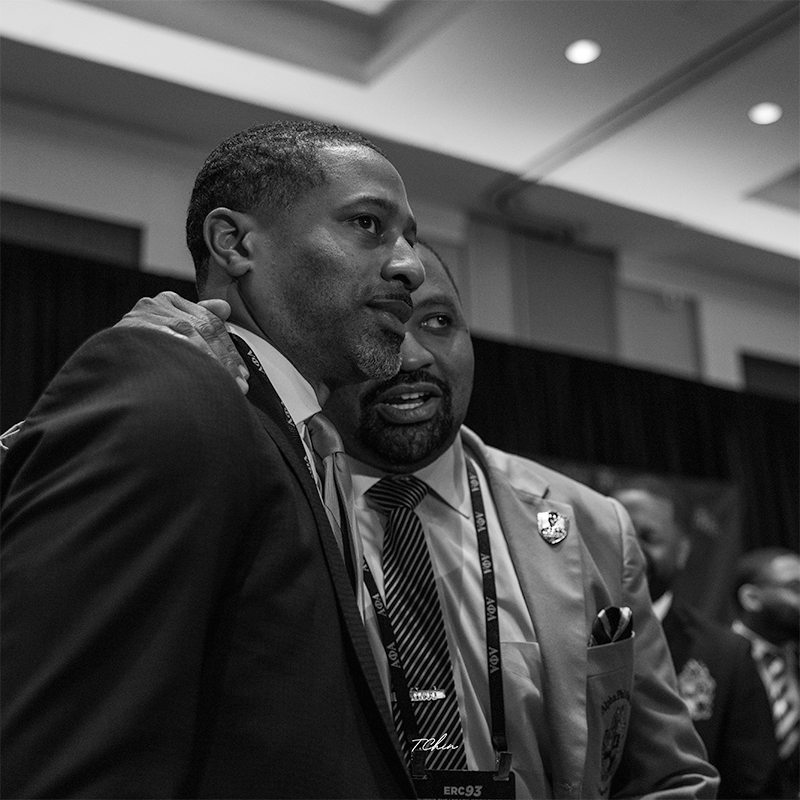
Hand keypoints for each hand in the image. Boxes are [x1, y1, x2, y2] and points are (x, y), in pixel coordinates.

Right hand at [115, 292, 248, 393]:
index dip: (228, 350)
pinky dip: (192, 366)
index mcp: (167, 301)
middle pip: (204, 330)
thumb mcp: (168, 328)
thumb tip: (225, 308)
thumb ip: (198, 317)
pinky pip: (175, 351)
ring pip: (192, 341)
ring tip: (228, 390)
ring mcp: (147, 319)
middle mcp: (158, 306)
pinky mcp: (137, 333)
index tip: (241, 372)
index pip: (209, 322)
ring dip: (214, 367)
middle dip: (225, 361)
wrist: (104, 372)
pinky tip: (202, 383)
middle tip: (240, 385)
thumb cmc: (140, 352)